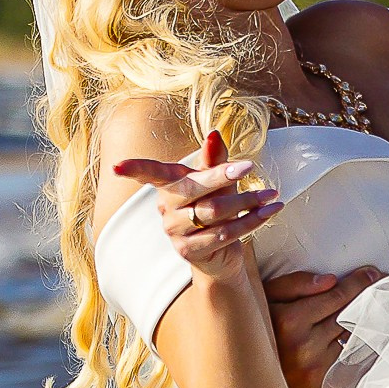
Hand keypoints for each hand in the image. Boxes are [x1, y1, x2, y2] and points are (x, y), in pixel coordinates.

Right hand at [110, 126, 280, 276]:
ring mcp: (174, 231)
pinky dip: (250, 222)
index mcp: (169, 186)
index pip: (150, 173)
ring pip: (213, 212)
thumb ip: (214, 160)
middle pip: (193, 188)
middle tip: (249, 167)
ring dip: (245, 202)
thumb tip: (214, 133)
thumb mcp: (218, 182)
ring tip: (271, 194)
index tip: (117, 166)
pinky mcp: (188, 251)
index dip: (135, 169)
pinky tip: (269, 212)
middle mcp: (166, 208)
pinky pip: (223, 234)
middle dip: (222, 176)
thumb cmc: (217, 208)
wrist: (221, 254)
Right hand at [264, 265, 383, 387]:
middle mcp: (304, 345)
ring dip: (364, 321)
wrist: (248, 378)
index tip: (371, 273)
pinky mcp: (324, 384)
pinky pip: (351, 358)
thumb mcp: (264, 300)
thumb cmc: (257, 333)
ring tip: (374, 307)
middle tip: (381, 283)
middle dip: (367, 298)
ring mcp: (316, 367)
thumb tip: (330, 281)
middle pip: (349, 315)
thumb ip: (294, 285)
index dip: (358, 282)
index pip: (336, 295)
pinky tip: (364, 334)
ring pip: (352, 336)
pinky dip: (359, 345)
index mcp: (288, 321)